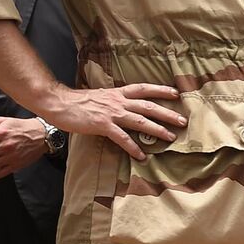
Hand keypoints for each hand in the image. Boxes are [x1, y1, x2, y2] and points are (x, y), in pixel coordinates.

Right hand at [36, 84, 184, 160]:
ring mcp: (112, 113)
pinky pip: (122, 138)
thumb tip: (126, 104)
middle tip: (183, 121)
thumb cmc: (79, 101)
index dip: (161, 90)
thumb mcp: (101, 95)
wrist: (59, 103)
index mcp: (118, 93)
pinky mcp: (103, 125)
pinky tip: (141, 155)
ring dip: (157, 130)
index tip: (176, 93)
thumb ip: (115, 99)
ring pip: (140, 121)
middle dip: (167, 113)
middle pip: (149, 106)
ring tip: (170, 137)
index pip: (145, 89)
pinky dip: (133, 147)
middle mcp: (119, 101)